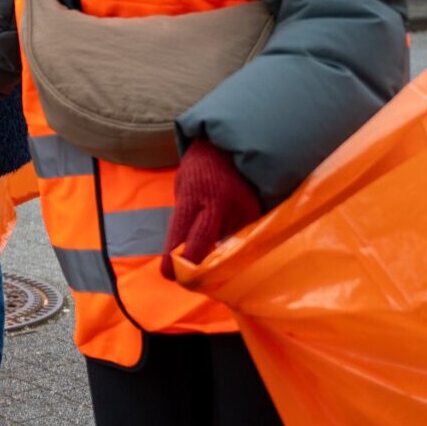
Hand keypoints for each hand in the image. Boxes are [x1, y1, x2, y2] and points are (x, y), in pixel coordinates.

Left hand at [160, 138, 261, 278]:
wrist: (232, 147)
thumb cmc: (199, 171)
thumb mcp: (183, 189)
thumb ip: (184, 220)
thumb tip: (182, 255)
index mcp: (193, 196)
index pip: (182, 234)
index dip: (173, 258)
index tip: (168, 273)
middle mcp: (219, 204)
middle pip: (204, 245)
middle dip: (193, 267)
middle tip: (186, 278)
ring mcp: (241, 209)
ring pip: (224, 246)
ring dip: (214, 255)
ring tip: (207, 250)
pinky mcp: (258, 213)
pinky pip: (241, 238)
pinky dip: (231, 244)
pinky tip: (226, 240)